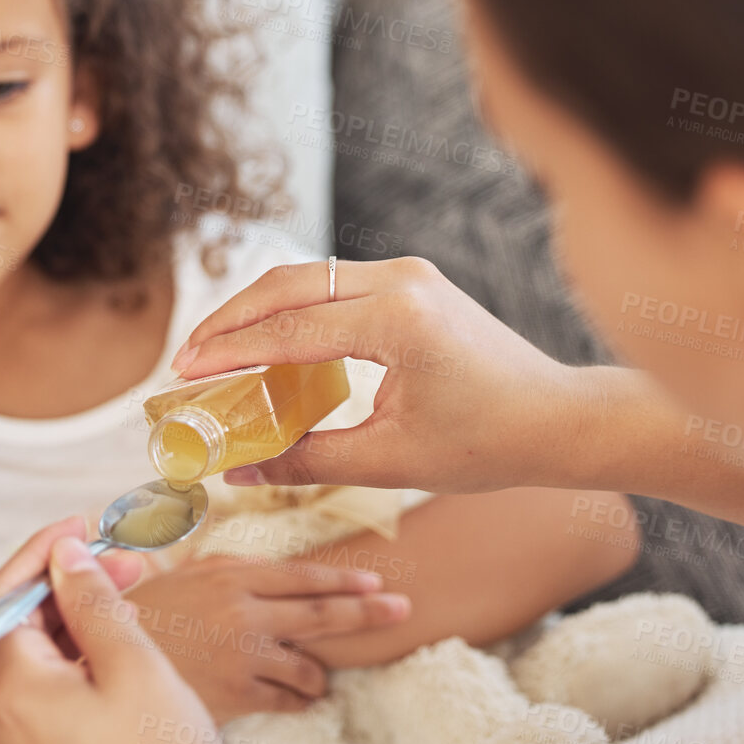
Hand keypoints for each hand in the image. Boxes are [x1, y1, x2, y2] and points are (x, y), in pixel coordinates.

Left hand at [0, 517, 233, 743]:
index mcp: (16, 691)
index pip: (2, 599)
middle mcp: (6, 718)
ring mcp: (25, 743)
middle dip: (68, 585)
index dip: (40, 555)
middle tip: (128, 562)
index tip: (83, 527)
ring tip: (133, 601)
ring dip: (78, 619)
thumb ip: (95, 603)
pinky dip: (81, 658)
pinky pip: (53, 691)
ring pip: (40, 658)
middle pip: (19, 626)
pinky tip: (124, 648)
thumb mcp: (135, 667)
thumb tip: (65, 554)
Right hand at [124, 555, 410, 723]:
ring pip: (309, 666)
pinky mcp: (238, 694)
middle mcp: (246, 612)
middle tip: (404, 610)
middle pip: (324, 615)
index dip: (345, 581)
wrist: (101, 656)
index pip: (304, 576)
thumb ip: (231, 568)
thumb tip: (268, 567)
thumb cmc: (144, 613)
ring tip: (321, 678)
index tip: (377, 582)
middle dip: (369, 613)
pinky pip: (288, 700)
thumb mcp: (188, 574)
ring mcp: (244, 655)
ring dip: (321, 674)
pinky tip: (296, 700)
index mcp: (234, 575)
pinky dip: (299, 700)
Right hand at [169, 256, 599, 492]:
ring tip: (216, 352)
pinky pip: (334, 287)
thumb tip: (236, 469)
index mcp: (397, 319)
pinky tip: (269, 345)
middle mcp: (400, 280)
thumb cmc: (490, 443)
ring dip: (258, 311)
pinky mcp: (413, 282)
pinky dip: (294, 311)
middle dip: (230, 320)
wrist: (560, 419)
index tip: (184, 373)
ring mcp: (408, 274)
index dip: (229, 352)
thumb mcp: (391, 461)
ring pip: (307, 278)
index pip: (288, 329)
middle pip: (287, 285)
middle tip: (187, 359)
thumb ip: (305, 459)